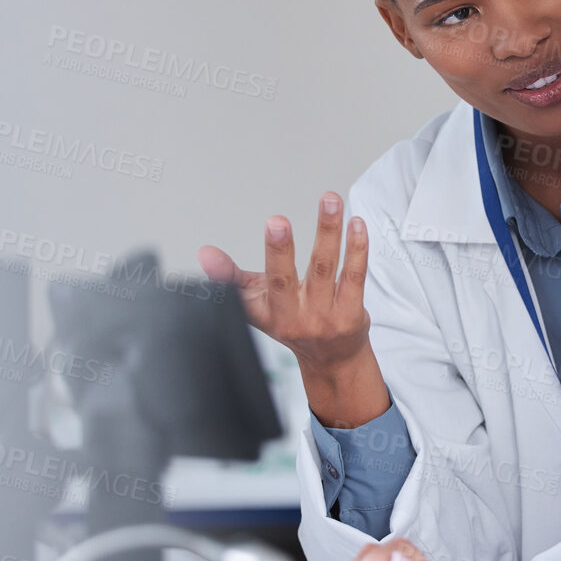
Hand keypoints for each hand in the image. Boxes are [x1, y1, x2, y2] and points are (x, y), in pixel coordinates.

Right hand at [198, 193, 389, 425]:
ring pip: (324, 268)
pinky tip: (355, 223)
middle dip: (280, 250)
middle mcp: (294, 317)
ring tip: (329, 201)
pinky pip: (354, 275)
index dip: (227, 274)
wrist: (333, 359)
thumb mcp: (257, 305)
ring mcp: (325, 316)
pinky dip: (356, 248)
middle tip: (277, 222)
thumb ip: (230, 277)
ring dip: (327, 232)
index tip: (211, 253)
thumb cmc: (293, 323)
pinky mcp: (352, 312)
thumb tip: (204, 253)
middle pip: (285, 279)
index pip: (245, 293)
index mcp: (268, 314)